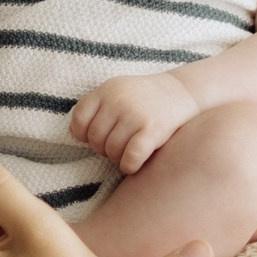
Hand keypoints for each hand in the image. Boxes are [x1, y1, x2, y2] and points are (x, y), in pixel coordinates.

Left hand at [69, 72, 197, 174]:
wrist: (182, 91)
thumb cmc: (144, 98)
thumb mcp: (117, 91)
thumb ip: (96, 107)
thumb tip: (74, 133)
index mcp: (106, 90)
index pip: (79, 120)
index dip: (84, 134)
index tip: (97, 137)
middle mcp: (118, 101)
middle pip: (95, 139)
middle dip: (103, 148)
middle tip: (116, 146)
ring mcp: (135, 115)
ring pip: (111, 151)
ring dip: (117, 158)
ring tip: (126, 152)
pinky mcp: (153, 130)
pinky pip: (130, 157)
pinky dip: (129, 165)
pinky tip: (133, 164)